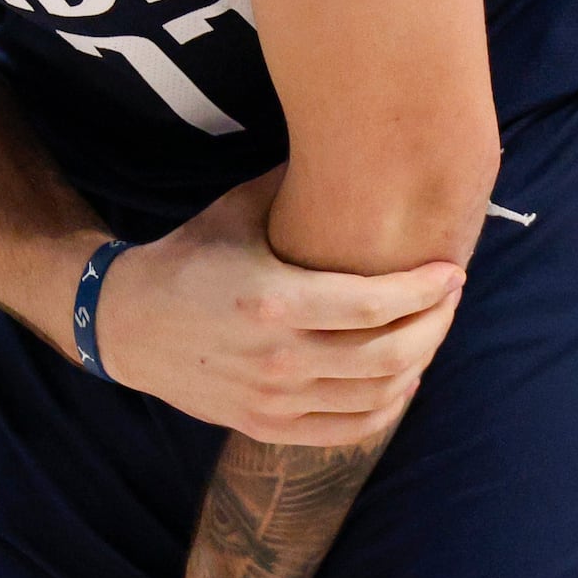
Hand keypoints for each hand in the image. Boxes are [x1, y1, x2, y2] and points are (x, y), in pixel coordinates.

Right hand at [96, 172, 462, 443]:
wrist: (126, 324)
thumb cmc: (186, 258)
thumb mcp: (236, 212)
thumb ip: (295, 186)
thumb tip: (355, 148)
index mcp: (272, 300)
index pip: (373, 304)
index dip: (425, 291)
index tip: (450, 271)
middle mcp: (277, 358)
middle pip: (388, 355)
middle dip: (435, 326)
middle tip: (449, 298)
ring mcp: (273, 400)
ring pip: (376, 397)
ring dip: (418, 364)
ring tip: (430, 332)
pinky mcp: (267, 426)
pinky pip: (349, 429)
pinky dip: (387, 407)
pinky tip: (401, 379)